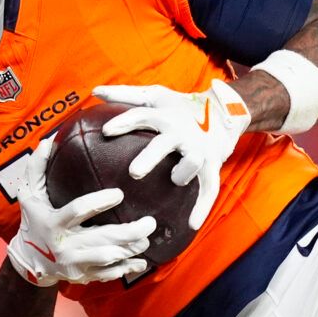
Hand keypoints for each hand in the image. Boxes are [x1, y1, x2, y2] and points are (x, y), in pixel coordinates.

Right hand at [5, 139, 155, 286]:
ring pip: (109, 258)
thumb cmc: (33, 220)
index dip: (99, 202)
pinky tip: (142, 260)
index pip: (78, 211)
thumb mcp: (29, 194)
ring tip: (147, 238)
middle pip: (102, 239)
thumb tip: (48, 141)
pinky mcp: (83, 275)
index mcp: (54, 222)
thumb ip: (36, 167)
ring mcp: (75, 263)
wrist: (28, 261)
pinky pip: (108, 274)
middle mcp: (65, 245)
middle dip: (129, 232)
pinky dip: (127, 268)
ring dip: (131, 249)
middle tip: (150, 222)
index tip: (119, 194)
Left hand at [93, 80, 250, 228]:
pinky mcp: (213, 166)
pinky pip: (209, 189)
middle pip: (165, 143)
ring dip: (184, 172)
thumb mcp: (155, 95)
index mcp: (165, 116)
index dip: (125, 122)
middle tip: (134, 172)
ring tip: (174, 180)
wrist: (223, 113)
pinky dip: (202, 207)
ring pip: (193, 163)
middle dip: (151, 156)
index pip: (142, 116)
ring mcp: (199, 150)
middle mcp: (182, 133)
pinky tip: (191, 225)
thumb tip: (95, 91)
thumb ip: (125, 94)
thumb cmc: (180, 107)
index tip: (106, 131)